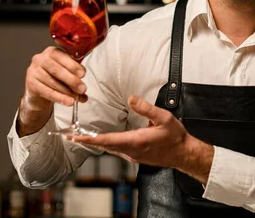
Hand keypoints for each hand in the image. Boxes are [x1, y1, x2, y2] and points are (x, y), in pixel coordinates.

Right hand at [24, 46, 87, 108]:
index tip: (83, 74)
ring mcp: (33, 71)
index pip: (62, 56)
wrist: (40, 89)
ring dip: (67, 92)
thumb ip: (75, 70)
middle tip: (82, 88)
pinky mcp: (30, 84)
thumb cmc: (55, 76)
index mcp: (51, 51)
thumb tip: (83, 75)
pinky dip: (60, 98)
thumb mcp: (66, 69)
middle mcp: (40, 59)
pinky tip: (68, 102)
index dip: (73, 65)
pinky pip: (47, 92)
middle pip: (56, 70)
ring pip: (52, 82)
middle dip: (71, 80)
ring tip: (77, 98)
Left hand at [70, 95, 214, 183]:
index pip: (106, 140)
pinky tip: (103, 140)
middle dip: (87, 141)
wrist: (183, 154)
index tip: (75, 138)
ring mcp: (133, 155)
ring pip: (109, 149)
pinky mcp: (136, 156)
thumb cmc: (175, 136)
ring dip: (96, 143)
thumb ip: (146, 108)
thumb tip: (131, 98)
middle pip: (104, 146)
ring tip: (82, 138)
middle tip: (71, 136)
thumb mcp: (163, 117)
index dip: (89, 139)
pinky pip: (116, 150)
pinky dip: (106, 145)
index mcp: (136, 141)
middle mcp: (131, 151)